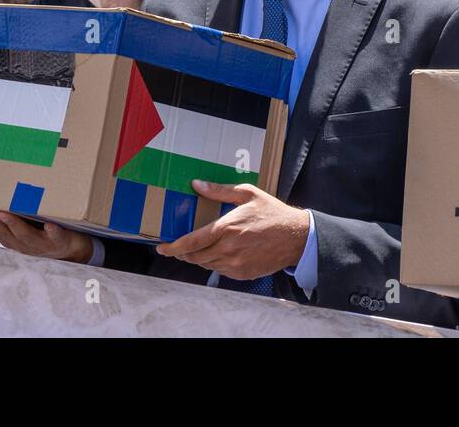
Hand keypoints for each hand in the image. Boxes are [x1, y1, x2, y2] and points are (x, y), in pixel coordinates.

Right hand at [0, 205, 94, 262]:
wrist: (70, 248)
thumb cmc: (42, 230)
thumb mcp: (24, 222)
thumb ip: (10, 209)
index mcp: (10, 238)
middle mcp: (21, 244)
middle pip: (3, 233)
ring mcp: (40, 244)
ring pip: (24, 235)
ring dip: (14, 224)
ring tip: (5, 213)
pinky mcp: (58, 242)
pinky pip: (55, 237)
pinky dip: (52, 231)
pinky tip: (50, 225)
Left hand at [155, 180, 308, 279]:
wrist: (296, 237)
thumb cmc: (272, 213)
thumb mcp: (247, 194)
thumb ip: (219, 191)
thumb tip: (197, 185)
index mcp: (227, 228)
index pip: (191, 242)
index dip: (173, 247)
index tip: (162, 248)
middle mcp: (229, 249)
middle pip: (195, 257)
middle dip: (183, 254)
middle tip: (179, 248)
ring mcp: (236, 264)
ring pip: (206, 265)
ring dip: (199, 258)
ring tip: (200, 248)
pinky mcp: (242, 274)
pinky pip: (220, 271)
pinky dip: (215, 263)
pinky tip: (221, 253)